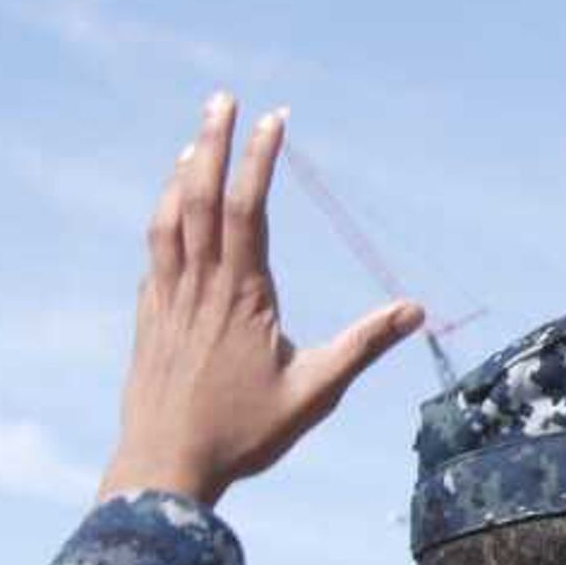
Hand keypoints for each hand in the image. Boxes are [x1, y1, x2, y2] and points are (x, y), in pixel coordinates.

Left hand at [98, 93, 423, 508]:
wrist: (165, 466)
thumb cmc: (245, 433)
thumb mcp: (316, 391)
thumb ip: (364, 345)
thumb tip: (414, 310)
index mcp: (243, 295)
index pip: (248, 208)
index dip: (260, 159)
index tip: (275, 118)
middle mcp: (200, 287)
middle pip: (200, 197)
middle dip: (214, 142)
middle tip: (222, 98)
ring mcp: (168, 299)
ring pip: (169, 219)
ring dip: (181, 173)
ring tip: (195, 140)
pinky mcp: (150, 318)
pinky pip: (154, 253)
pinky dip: (162, 218)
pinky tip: (169, 210)